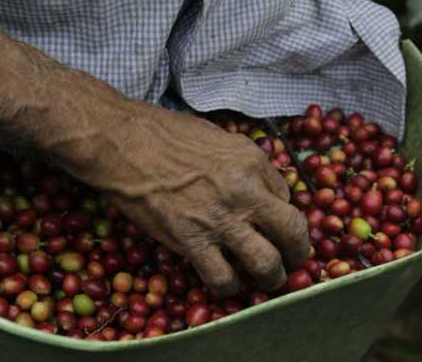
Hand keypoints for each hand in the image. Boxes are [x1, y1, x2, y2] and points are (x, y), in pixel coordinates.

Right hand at [54, 102, 309, 296]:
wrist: (123, 142)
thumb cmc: (168, 134)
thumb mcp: (221, 138)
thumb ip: (248, 165)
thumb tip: (267, 192)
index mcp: (253, 162)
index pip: (288, 198)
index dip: (284, 217)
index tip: (276, 228)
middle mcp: (245, 192)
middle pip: (293, 234)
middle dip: (298, 254)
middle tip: (291, 262)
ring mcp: (219, 219)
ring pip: (266, 264)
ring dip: (271, 278)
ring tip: (265, 280)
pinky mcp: (190, 241)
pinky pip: (222, 278)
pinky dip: (230, 286)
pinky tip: (227, 280)